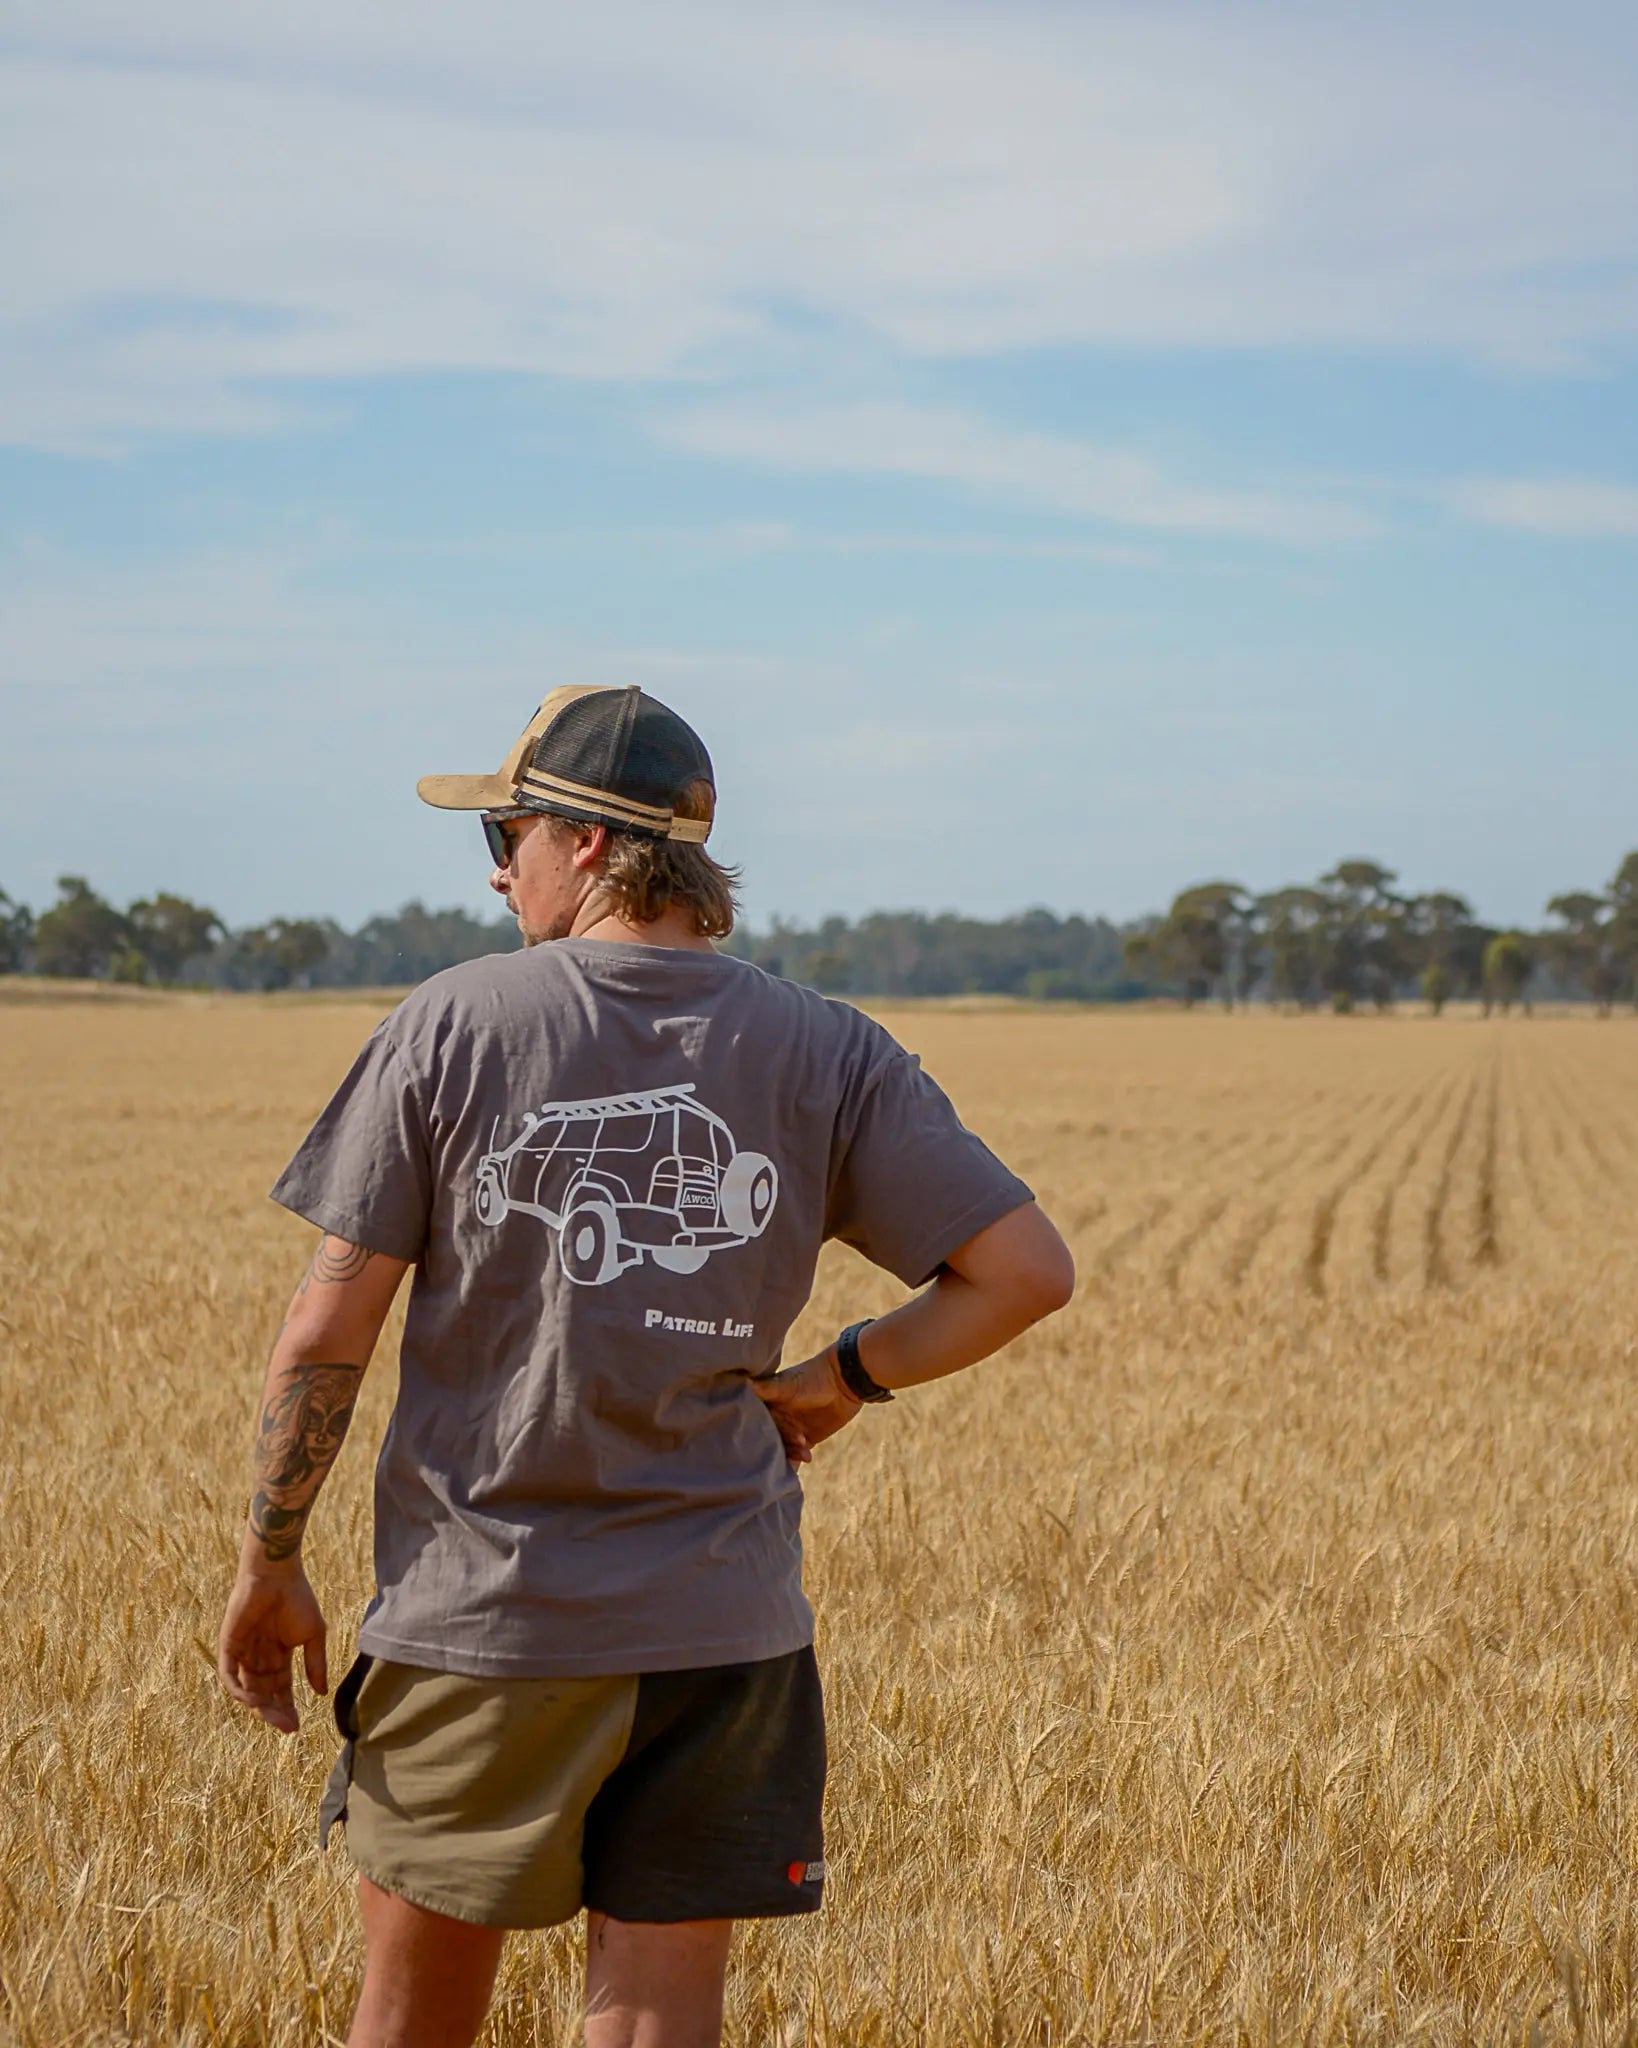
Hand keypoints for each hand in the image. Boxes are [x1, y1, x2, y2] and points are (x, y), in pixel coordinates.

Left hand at [218, 1561, 328, 1734]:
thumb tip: (322, 1693)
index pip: (281, 1689)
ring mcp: (242, 1653)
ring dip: (259, 1706)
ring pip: (246, 1689)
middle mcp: (259, 1657)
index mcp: (279, 1655)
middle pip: (264, 1694)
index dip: (287, 1707)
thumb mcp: (313, 1635)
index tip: (297, 1726)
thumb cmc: (298, 1599)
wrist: (277, 1575)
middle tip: (288, 1727)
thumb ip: (315, 1664)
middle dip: (275, 1712)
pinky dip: (239, 1691)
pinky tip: (254, 1701)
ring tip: (275, 1716)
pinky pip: (229, 1675)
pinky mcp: (228, 1646)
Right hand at [753, 1349, 861, 1466]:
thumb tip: (743, 1382)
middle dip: (775, 1446)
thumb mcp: (787, 1384)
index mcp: (767, 1404)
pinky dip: (796, 1462)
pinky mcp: (807, 1439)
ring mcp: (791, 1429)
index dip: (755, 1432)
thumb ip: (766, 1388)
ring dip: (790, 1453)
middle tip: (787, 1448)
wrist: (846, 1381)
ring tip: (804, 1451)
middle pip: (768, 1439)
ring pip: (782, 1448)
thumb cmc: (814, 1377)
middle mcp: (776, 1418)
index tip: (758, 1441)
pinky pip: (797, 1454)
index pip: (754, 1423)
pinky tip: (798, 1468)